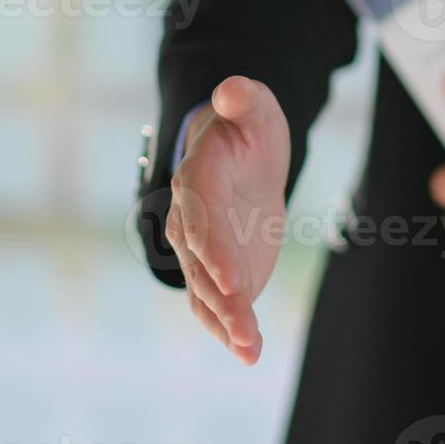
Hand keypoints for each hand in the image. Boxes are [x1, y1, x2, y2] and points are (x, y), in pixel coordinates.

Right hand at [166, 75, 289, 364]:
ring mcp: (202, 250)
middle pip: (201, 261)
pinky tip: (248, 353)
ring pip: (207, 289)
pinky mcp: (218, 271)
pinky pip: (217, 303)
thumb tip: (230, 90)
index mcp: (198, 177)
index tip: (234, 279)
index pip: (200, 213)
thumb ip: (243, 99)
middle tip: (244, 323)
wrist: (242, 157)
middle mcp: (190, 219)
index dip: (214, 247)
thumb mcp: (254, 106)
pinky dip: (230, 329)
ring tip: (249, 347)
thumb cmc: (249, 128)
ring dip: (226, 320)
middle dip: (221, 294)